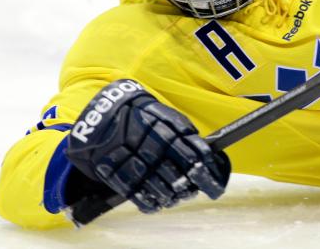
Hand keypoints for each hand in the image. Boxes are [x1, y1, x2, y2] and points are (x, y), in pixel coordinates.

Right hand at [65, 79, 229, 212]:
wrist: (106, 115)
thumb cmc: (143, 116)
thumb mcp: (165, 115)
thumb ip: (185, 132)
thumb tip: (205, 154)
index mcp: (168, 130)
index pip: (194, 154)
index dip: (205, 170)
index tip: (213, 180)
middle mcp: (153, 147)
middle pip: (179, 175)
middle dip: (189, 187)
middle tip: (193, 191)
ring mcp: (135, 162)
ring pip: (161, 188)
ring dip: (173, 197)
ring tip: (176, 197)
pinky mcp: (118, 175)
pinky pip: (138, 196)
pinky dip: (151, 204)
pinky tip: (158, 203)